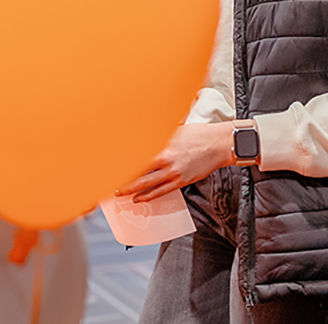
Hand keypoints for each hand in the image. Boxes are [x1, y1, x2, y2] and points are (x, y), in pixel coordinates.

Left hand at [115, 122, 234, 202]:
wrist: (218, 144)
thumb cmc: (197, 133)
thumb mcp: (175, 129)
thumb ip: (159, 132)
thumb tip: (144, 129)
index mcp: (161, 144)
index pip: (136, 154)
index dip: (121, 160)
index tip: (109, 163)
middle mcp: (165, 159)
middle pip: (138, 171)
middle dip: (122, 178)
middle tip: (108, 182)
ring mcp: (173, 172)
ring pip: (147, 184)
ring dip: (131, 189)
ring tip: (119, 193)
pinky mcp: (181, 181)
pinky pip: (162, 191)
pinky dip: (149, 196)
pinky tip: (139, 198)